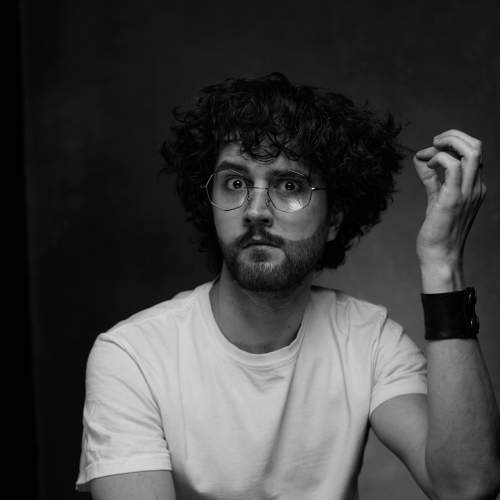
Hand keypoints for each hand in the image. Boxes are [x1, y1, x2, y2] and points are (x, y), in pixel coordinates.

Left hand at [413, 129, 485, 285]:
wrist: (439, 256)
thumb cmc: (438, 230)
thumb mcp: (436, 197)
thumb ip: (431, 177)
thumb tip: (420, 157)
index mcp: (475, 187)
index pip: (473, 152)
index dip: (453, 143)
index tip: (431, 150)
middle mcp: (476, 187)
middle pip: (477, 146)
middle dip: (454, 136)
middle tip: (434, 143)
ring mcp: (468, 193)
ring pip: (472, 151)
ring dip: (449, 143)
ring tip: (431, 151)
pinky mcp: (454, 199)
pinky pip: (454, 167)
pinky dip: (439, 158)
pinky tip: (427, 165)